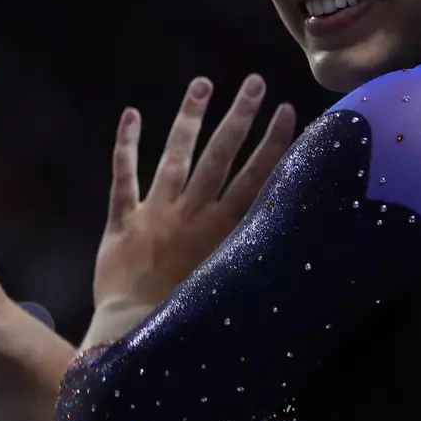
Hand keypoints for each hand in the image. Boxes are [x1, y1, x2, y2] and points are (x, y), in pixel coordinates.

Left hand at [93, 74, 296, 318]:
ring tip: (203, 83)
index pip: (255, 177)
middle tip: (255, 82)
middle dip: (240, 116)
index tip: (288, 111)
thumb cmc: (186, 323)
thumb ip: (254, 266)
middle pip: (220, 155)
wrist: (132, 337)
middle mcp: (191, 214)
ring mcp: (155, 213)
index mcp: (222, 232)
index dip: (274, 143)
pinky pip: (123, 175)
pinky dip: (126, 144)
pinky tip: (130, 114)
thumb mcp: (230, 292)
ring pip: (176, 154)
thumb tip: (297, 260)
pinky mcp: (122, 221)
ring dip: (191, 117)